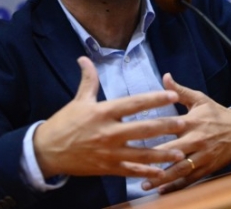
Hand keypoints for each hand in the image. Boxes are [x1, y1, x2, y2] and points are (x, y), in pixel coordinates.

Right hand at [33, 56, 185, 178]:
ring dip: (162, 154)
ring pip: (141, 154)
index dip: (154, 99)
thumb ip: (88, 80)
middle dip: (165, 126)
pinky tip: (160, 172)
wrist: (47, 151)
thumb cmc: (64, 123)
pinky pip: (130, 171)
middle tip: (183, 123)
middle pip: (143, 129)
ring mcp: (109, 152)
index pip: (134, 104)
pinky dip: (146, 172)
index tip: (172, 96)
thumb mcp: (78, 100)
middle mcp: (109, 132)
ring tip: (179, 152)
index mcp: (104, 112)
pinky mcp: (107, 168)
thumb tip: (84, 58)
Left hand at [142, 73, 230, 193]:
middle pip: (172, 153)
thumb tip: (165, 76)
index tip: (133, 138)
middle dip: (153, 161)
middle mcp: (196, 140)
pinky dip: (176, 187)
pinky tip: (163, 191)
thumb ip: (179, 91)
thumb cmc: (216, 114)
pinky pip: (190, 180)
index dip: (152, 134)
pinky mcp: (207, 169)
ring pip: (180, 170)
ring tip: (145, 184)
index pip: (169, 128)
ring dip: (162, 178)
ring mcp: (202, 157)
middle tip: (133, 166)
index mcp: (191, 122)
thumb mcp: (199, 99)